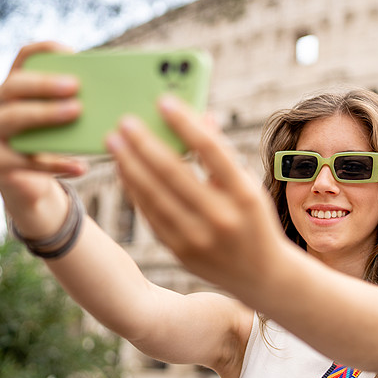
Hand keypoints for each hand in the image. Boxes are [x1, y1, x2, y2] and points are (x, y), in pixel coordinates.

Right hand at [0, 41, 84, 235]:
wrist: (29, 190)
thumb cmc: (50, 149)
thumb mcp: (58, 125)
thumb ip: (70, 107)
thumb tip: (108, 95)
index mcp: (11, 90)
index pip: (22, 60)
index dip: (43, 50)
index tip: (70, 51)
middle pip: (13, 86)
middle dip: (44, 83)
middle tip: (75, 85)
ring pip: (13, 118)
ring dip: (46, 113)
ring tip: (77, 112)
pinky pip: (27, 161)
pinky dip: (57, 163)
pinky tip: (82, 167)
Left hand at [105, 96, 287, 291]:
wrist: (263, 277)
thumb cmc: (255, 220)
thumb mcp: (249, 187)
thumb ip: (224, 154)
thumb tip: (200, 116)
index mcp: (244, 195)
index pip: (211, 151)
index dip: (185, 123)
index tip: (163, 101)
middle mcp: (221, 218)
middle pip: (174, 173)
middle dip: (145, 144)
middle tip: (124, 121)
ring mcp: (199, 239)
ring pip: (155, 196)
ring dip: (130, 166)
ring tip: (114, 142)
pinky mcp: (181, 253)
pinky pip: (150, 216)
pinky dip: (135, 191)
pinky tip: (125, 171)